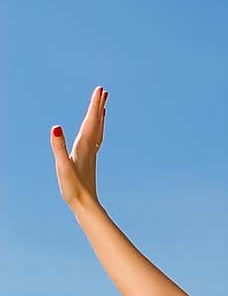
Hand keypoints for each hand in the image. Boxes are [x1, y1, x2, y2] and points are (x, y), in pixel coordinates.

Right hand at [50, 85, 107, 207]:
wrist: (85, 206)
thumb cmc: (74, 188)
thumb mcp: (62, 166)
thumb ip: (58, 146)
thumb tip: (56, 127)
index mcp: (84, 146)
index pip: (90, 120)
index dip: (95, 104)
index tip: (100, 89)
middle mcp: (90, 148)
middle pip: (96, 123)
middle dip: (98, 106)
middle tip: (103, 91)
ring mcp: (91, 155)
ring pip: (97, 131)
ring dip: (99, 117)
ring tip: (103, 106)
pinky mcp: (89, 161)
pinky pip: (95, 141)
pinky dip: (96, 132)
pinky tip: (95, 132)